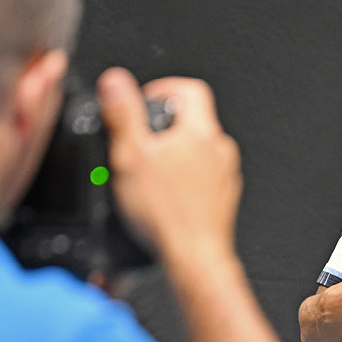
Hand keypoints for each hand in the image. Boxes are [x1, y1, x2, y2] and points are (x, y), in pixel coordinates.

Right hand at [98, 67, 240, 256]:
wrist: (195, 259)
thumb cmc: (168, 215)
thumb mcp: (130, 157)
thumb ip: (123, 115)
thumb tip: (115, 82)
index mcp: (201, 133)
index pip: (190, 89)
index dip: (163, 88)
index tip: (144, 101)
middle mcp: (220, 151)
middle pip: (193, 121)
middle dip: (164, 127)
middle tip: (139, 140)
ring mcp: (225, 177)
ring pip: (198, 151)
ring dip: (173, 155)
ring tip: (149, 172)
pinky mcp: (223, 200)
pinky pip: (203, 178)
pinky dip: (184, 180)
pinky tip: (165, 196)